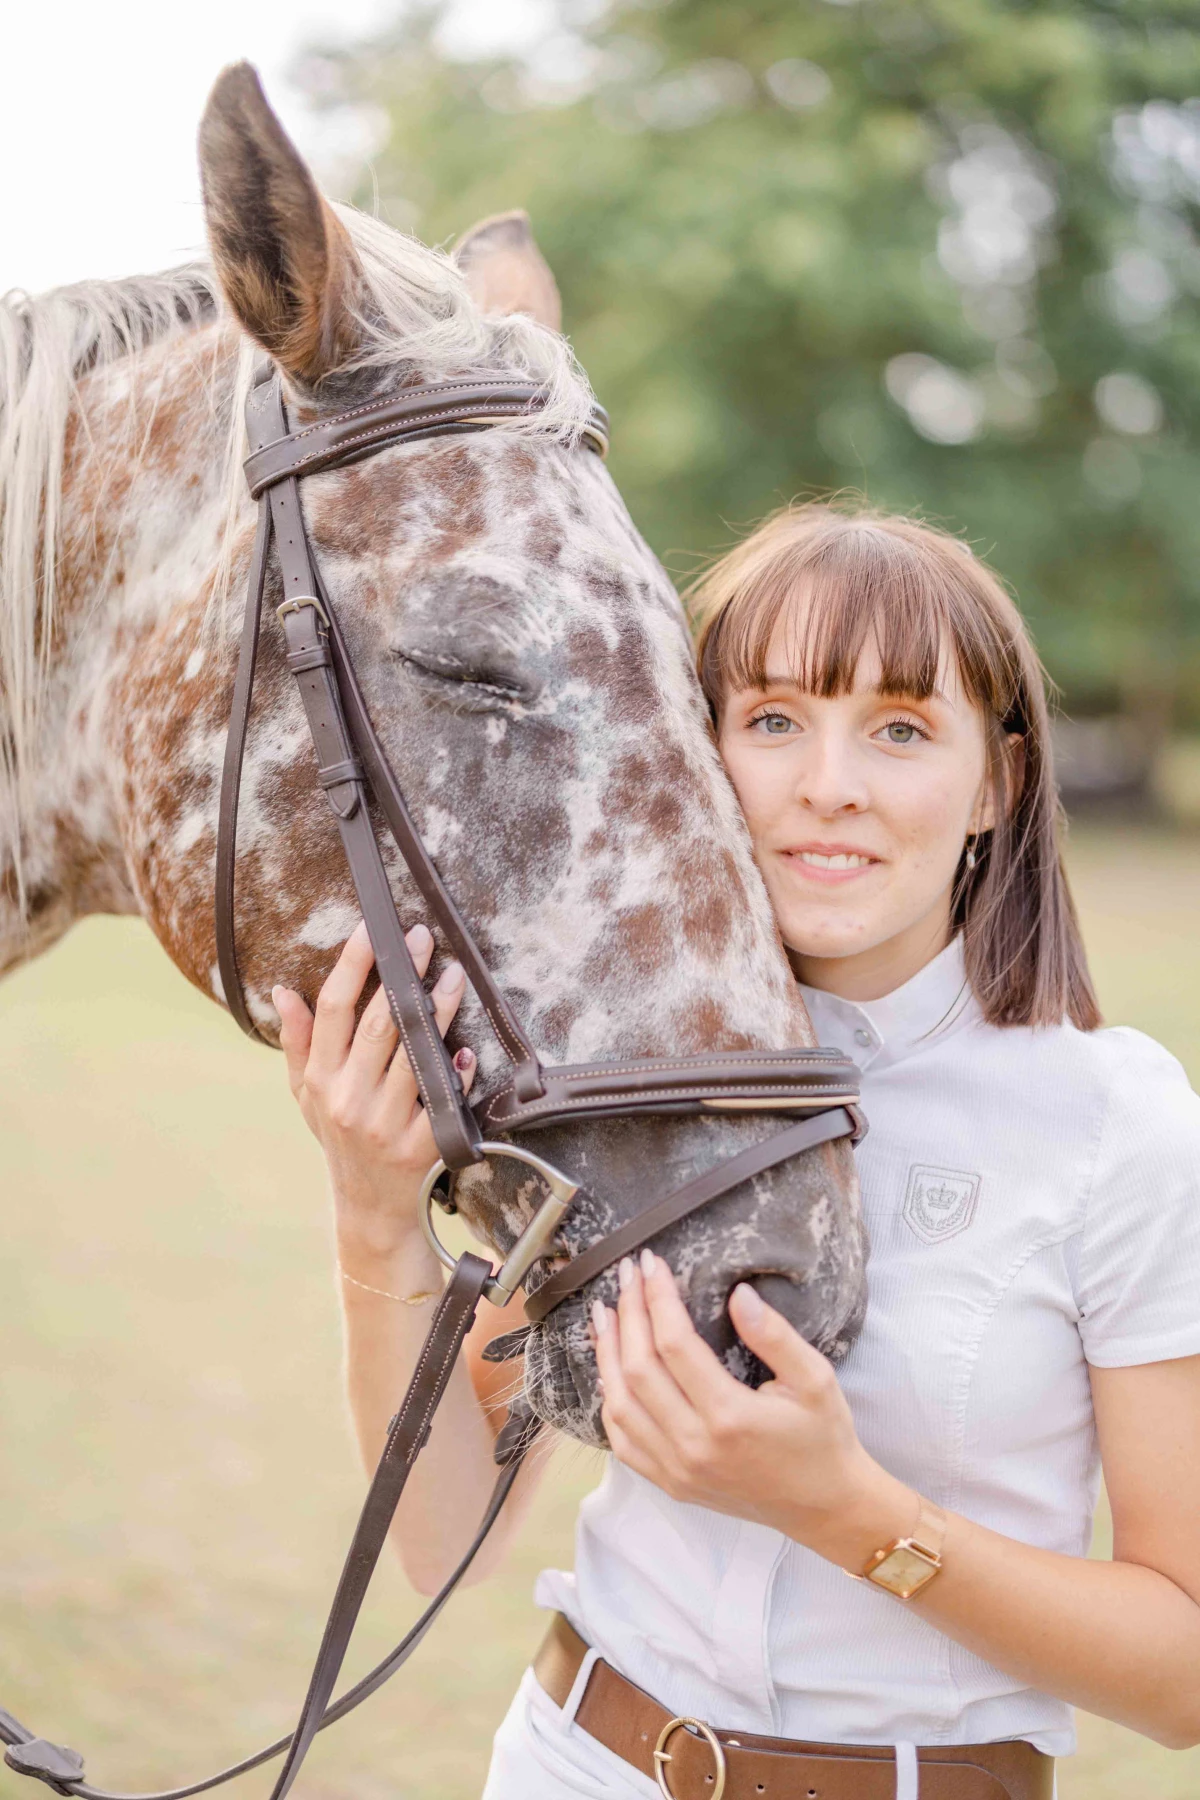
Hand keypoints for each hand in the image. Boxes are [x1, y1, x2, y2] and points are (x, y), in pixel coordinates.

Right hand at [273, 920, 474, 1256]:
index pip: (334, 1009)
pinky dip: (456, 1074)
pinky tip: (467, 1049)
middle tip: (422, 937)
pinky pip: (443, 1100)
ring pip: (416, 1054)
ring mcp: (384, 1125)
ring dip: (438, 1011)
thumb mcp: (307, 1094)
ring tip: (454, 976)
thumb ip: (298, 1042)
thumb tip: (284, 990)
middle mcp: (347, 1099)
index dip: (353, 965)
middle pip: (379, 1023)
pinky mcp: (419, 1148)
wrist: (369, 1208)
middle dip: (403, 974)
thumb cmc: (339, 1138)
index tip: (372, 929)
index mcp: (319, 1079)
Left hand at [592, 1252, 915, 1568]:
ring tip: (603, 1313)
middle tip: (625, 1276)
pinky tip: (610, 1370)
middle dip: (628, 1314)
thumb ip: (775, 1335)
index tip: (650, 1263)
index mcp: (729, 1416)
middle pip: (639, 1369)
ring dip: (607, 1354)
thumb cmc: (823, 1437)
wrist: (825, 1508)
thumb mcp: (815, 1379)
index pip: (675, 1344)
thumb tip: (738, 1294)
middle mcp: (693, 1446)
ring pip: (619, 1405)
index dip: (657, 1298)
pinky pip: (623, 1441)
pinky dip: (610, 1401)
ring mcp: (676, 1469)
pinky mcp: (671, 1484)